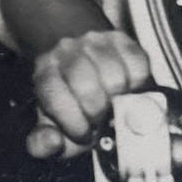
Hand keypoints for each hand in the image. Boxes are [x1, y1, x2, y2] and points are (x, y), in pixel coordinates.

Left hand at [27, 30, 150, 158]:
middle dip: (97, 112)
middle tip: (101, 120)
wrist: (85, 69)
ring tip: (115, 106)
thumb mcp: (53, 128)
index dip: (74, 123)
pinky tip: (128, 90)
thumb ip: (42, 143)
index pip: (55, 97)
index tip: (85, 134)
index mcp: (45, 75)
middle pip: (86, 86)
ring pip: (114, 76)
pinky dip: (138, 84)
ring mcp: (92, 42)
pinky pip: (137, 64)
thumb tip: (52, 142)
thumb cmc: (70, 105)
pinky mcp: (120, 38)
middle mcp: (65, 52)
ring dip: (120, 99)